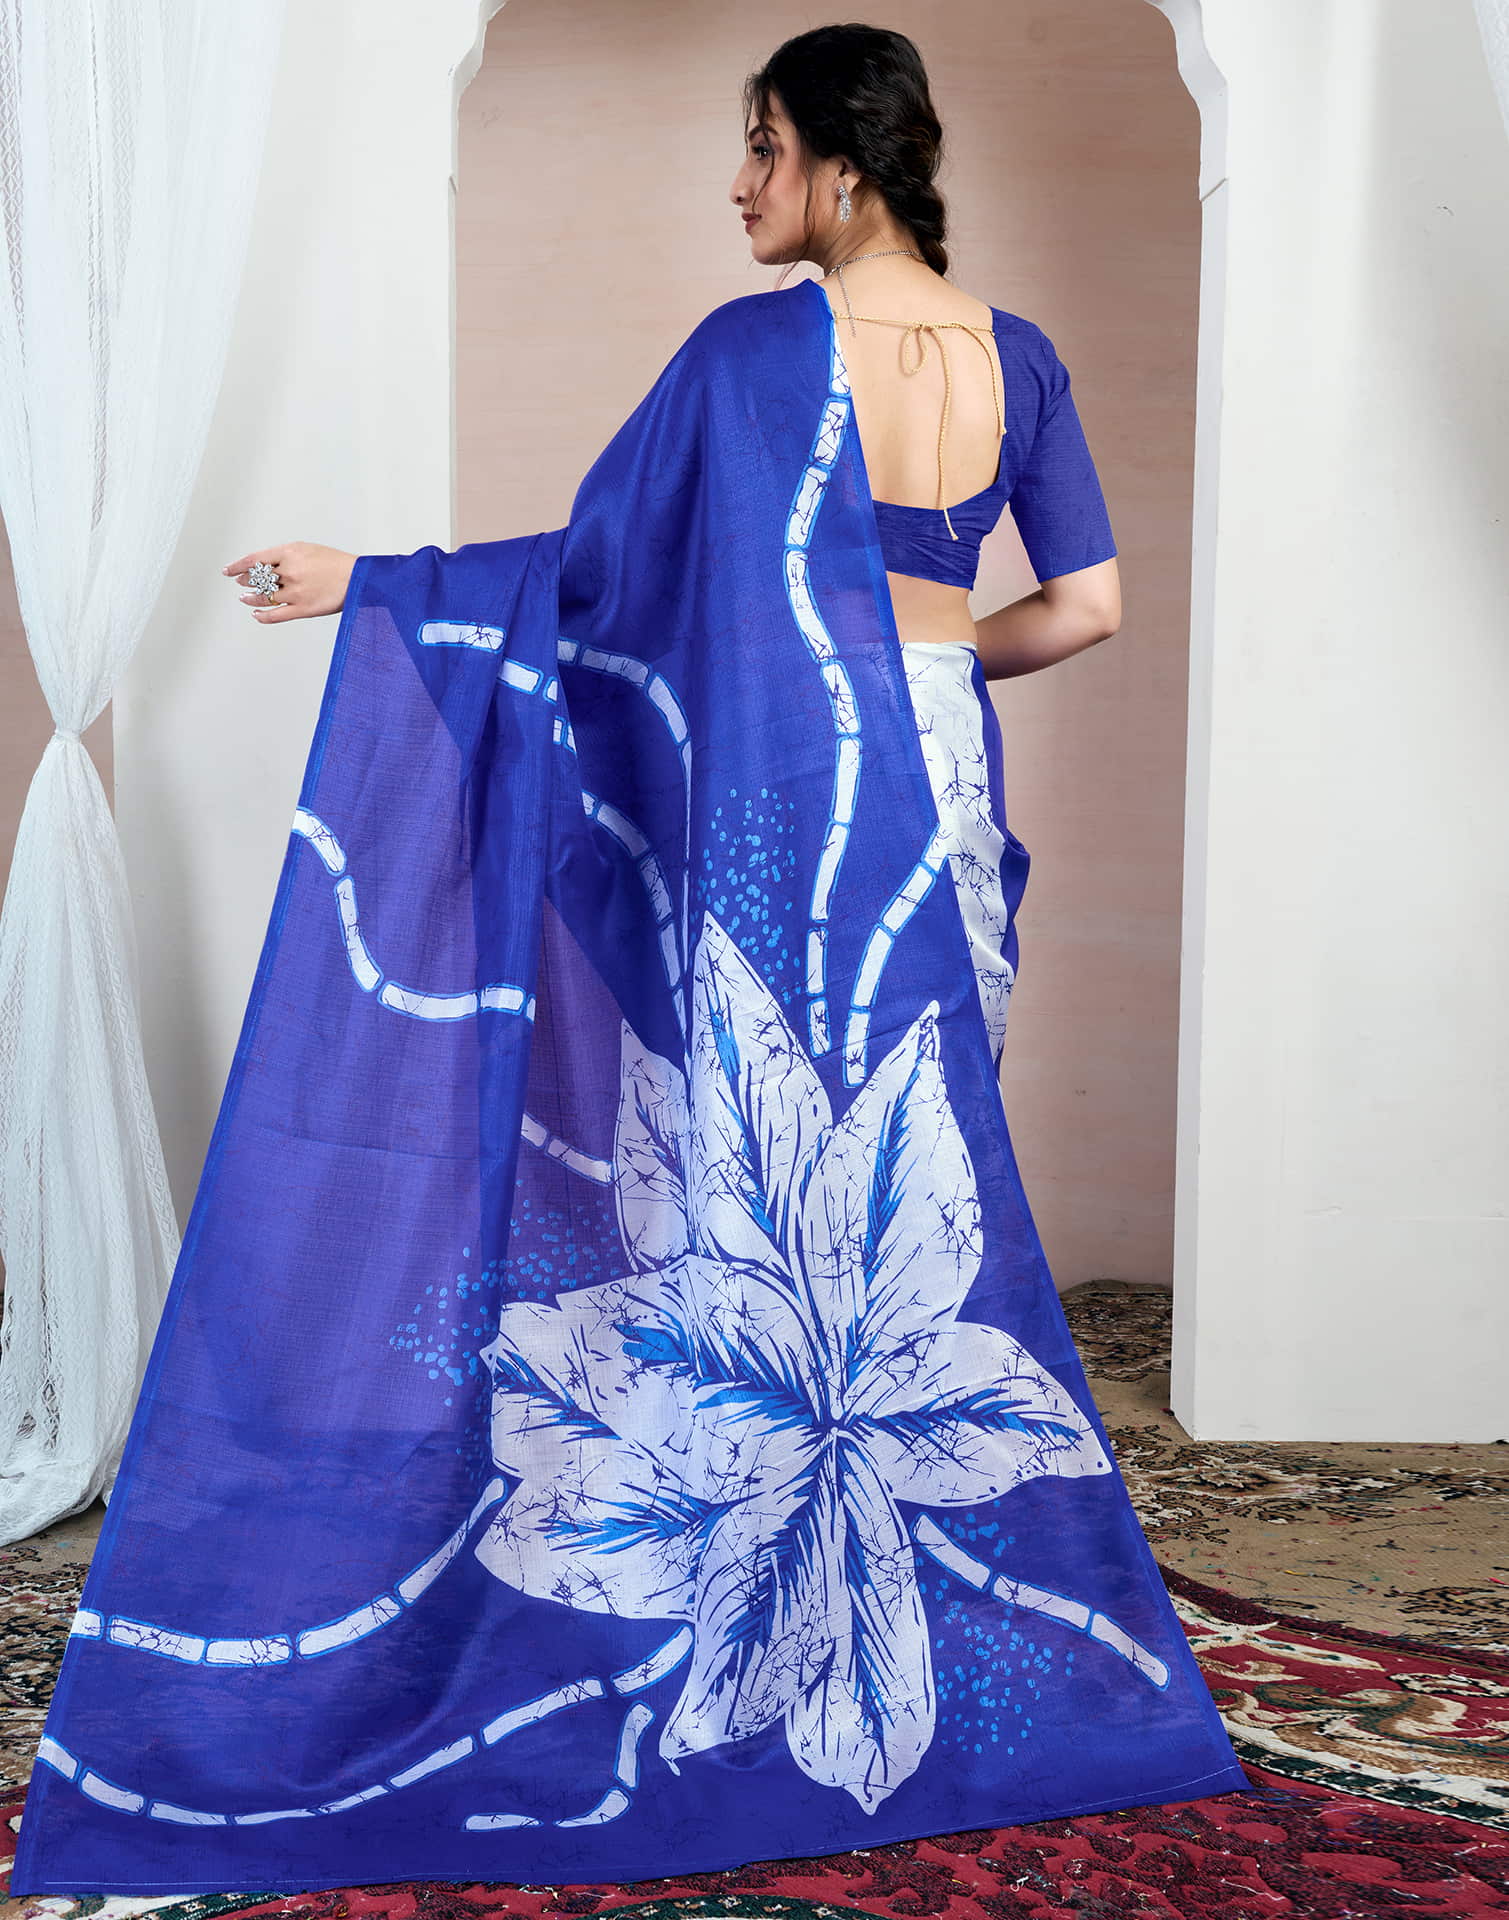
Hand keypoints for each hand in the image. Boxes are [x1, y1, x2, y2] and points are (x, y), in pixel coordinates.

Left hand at [221, 542, 356, 622]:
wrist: (359, 579)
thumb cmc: (336, 564)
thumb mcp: (308, 549)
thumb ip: (286, 556)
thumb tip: (266, 565)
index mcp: (289, 553)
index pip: (254, 560)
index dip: (238, 566)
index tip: (229, 571)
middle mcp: (289, 572)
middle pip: (257, 578)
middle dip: (245, 581)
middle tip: (240, 582)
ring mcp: (295, 592)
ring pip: (263, 597)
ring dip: (251, 599)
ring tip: (246, 598)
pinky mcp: (303, 609)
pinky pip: (276, 615)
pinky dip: (262, 616)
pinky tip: (256, 615)